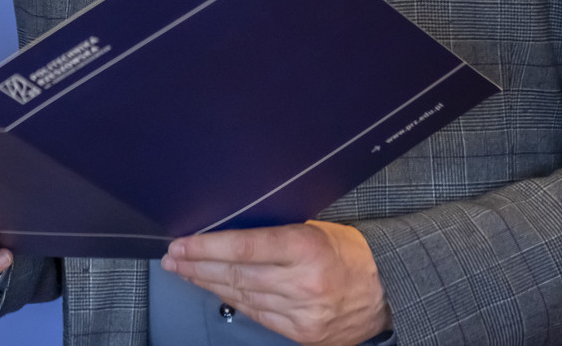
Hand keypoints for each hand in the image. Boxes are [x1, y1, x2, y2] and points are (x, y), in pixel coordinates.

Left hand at [161, 220, 389, 345]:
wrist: (388, 290)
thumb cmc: (351, 253)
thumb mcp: (316, 227)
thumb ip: (276, 231)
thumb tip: (228, 229)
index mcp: (306, 247)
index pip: (244, 246)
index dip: (206, 246)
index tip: (181, 243)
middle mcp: (303, 282)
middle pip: (236, 274)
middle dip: (198, 265)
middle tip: (173, 258)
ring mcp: (303, 312)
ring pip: (242, 296)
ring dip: (209, 284)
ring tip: (186, 273)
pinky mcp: (304, 334)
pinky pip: (258, 315)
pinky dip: (235, 301)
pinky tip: (217, 290)